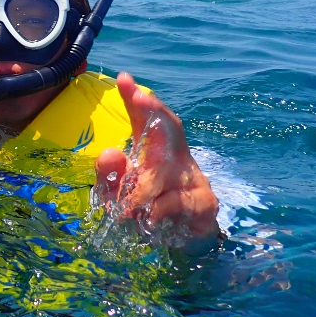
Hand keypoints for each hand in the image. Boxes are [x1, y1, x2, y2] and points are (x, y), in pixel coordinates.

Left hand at [95, 72, 219, 251]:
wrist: (184, 238)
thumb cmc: (149, 205)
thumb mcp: (120, 190)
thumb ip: (110, 173)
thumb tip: (110, 153)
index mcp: (156, 149)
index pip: (146, 119)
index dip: (136, 99)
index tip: (124, 79)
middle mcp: (177, 156)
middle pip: (170, 128)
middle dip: (154, 110)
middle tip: (138, 96)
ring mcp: (194, 177)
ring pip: (166, 171)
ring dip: (142, 188)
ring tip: (124, 207)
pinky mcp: (205, 202)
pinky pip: (179, 200)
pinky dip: (160, 209)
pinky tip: (150, 217)